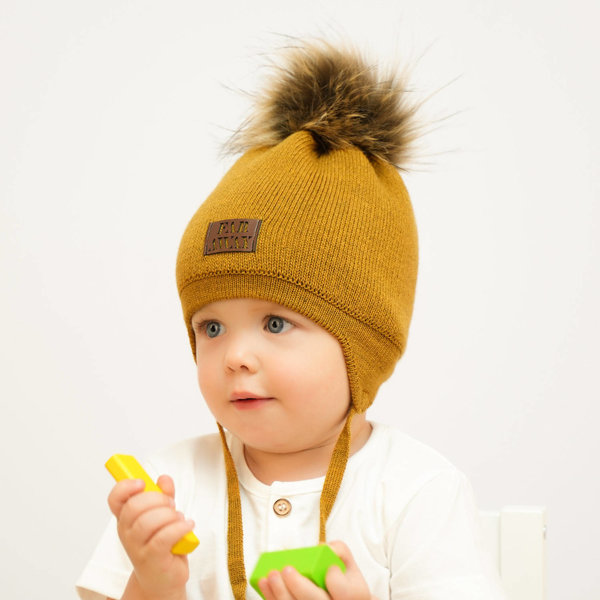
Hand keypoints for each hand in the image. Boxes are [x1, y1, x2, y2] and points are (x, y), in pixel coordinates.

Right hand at [108, 474, 193, 599]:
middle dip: (158, 499)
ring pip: (149, 521)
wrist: (162, 579)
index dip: (125, 487)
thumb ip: (164, 495)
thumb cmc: (161, 545)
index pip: (115, 499)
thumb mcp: (163, 515)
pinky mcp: (151, 558)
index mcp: (126, 518)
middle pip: (134, 506)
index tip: (142, 482)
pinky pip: (164, 537)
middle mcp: (127, 532)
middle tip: (171, 504)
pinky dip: (179, 527)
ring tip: (179, 518)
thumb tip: (164, 479)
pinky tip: (187, 526)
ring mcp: (136, 547)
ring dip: (170, 515)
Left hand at [258, 541, 377, 599]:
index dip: (335, 578)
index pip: (343, 590)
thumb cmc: (343, 581)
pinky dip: (272, 599)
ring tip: (271, 575)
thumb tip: (319, 547)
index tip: (328, 568)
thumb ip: (339, 550)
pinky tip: (265, 584)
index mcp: (354, 595)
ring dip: (280, 594)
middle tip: (286, 570)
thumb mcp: (348, 564)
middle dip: (299, 587)